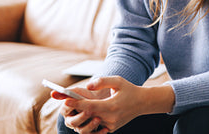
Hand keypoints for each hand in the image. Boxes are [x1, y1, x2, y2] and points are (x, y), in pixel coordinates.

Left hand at [53, 76, 174, 132]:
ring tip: (76, 106)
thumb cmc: (129, 89)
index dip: (76, 103)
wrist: (143, 103)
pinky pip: (96, 126)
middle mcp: (110, 118)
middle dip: (76, 108)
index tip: (65, 98)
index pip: (89, 106)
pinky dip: (90, 120)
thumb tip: (88, 85)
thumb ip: (102, 81)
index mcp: (112, 106)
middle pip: (87, 115)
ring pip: (91, 121)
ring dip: (83, 115)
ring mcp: (111, 125)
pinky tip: (86, 113)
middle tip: (65, 99)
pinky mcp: (111, 128)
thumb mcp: (118, 81)